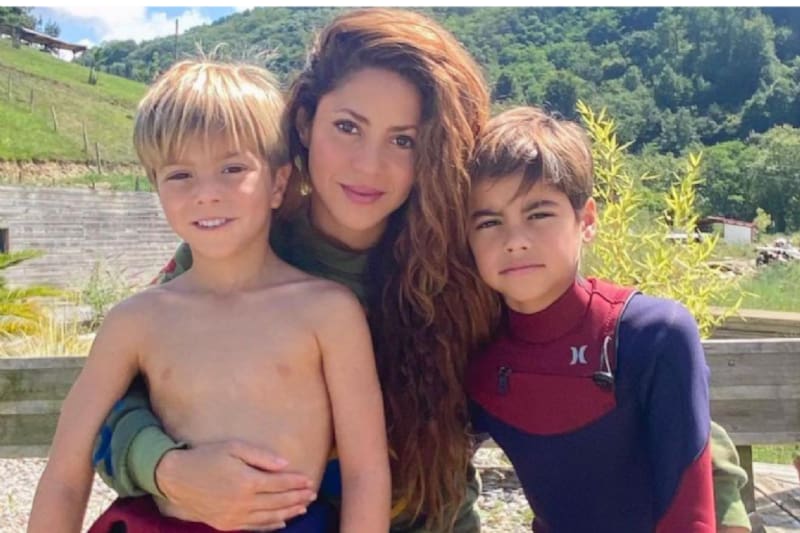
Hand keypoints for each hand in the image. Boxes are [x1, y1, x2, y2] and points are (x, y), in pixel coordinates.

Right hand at [155, 440, 316, 530]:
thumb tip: (285, 464)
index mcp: (247, 481)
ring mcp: (235, 516)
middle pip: (278, 502)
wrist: (176, 479)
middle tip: (313, 494)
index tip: (310, 480)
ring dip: (289, 512)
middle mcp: (243, 502)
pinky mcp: (227, 524)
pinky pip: (254, 527)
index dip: (296, 482)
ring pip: (270, 517)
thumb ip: (261, 456)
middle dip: (298, 497)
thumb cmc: (206, 457)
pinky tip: (282, 521)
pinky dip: (271, 525)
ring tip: (304, 506)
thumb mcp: (234, 448)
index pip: (279, 483)